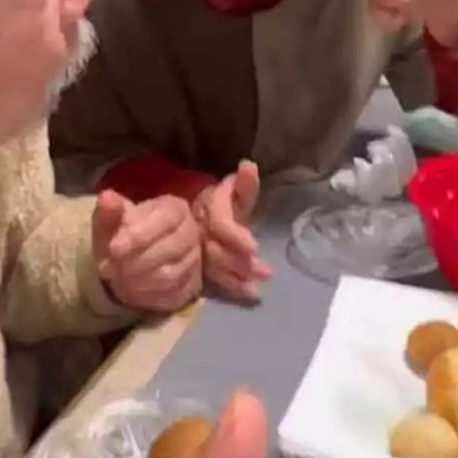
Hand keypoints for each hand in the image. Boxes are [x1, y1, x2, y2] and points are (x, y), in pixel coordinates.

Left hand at [92, 191, 200, 311]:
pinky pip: (173, 294)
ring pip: (171, 275)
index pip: (165, 220)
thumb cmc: (121, 233)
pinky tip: (131, 290)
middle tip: (108, 268)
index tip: (113, 248)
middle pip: (170, 249)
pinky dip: (148, 295)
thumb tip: (107, 198)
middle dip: (135, 261)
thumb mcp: (109, 219)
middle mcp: (192, 232)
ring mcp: (195, 260)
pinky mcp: (192, 285)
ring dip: (138, 280)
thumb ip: (109, 210)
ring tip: (117, 278)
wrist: (128, 258)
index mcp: (174, 209)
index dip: (138, 236)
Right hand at [192, 161, 270, 299]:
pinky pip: (210, 276)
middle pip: (213, 249)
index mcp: (208, 207)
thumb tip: (248, 165)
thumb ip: (245, 184)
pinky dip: (230, 285)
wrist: (196, 212)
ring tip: (256, 288)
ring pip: (211, 265)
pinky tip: (247, 293)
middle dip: (238, 262)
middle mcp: (198, 228)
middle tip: (263, 272)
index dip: (235, 236)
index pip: (219, 223)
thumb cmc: (225, 201)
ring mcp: (195, 247)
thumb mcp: (236, 191)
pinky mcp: (197, 262)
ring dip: (235, 277)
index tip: (254, 248)